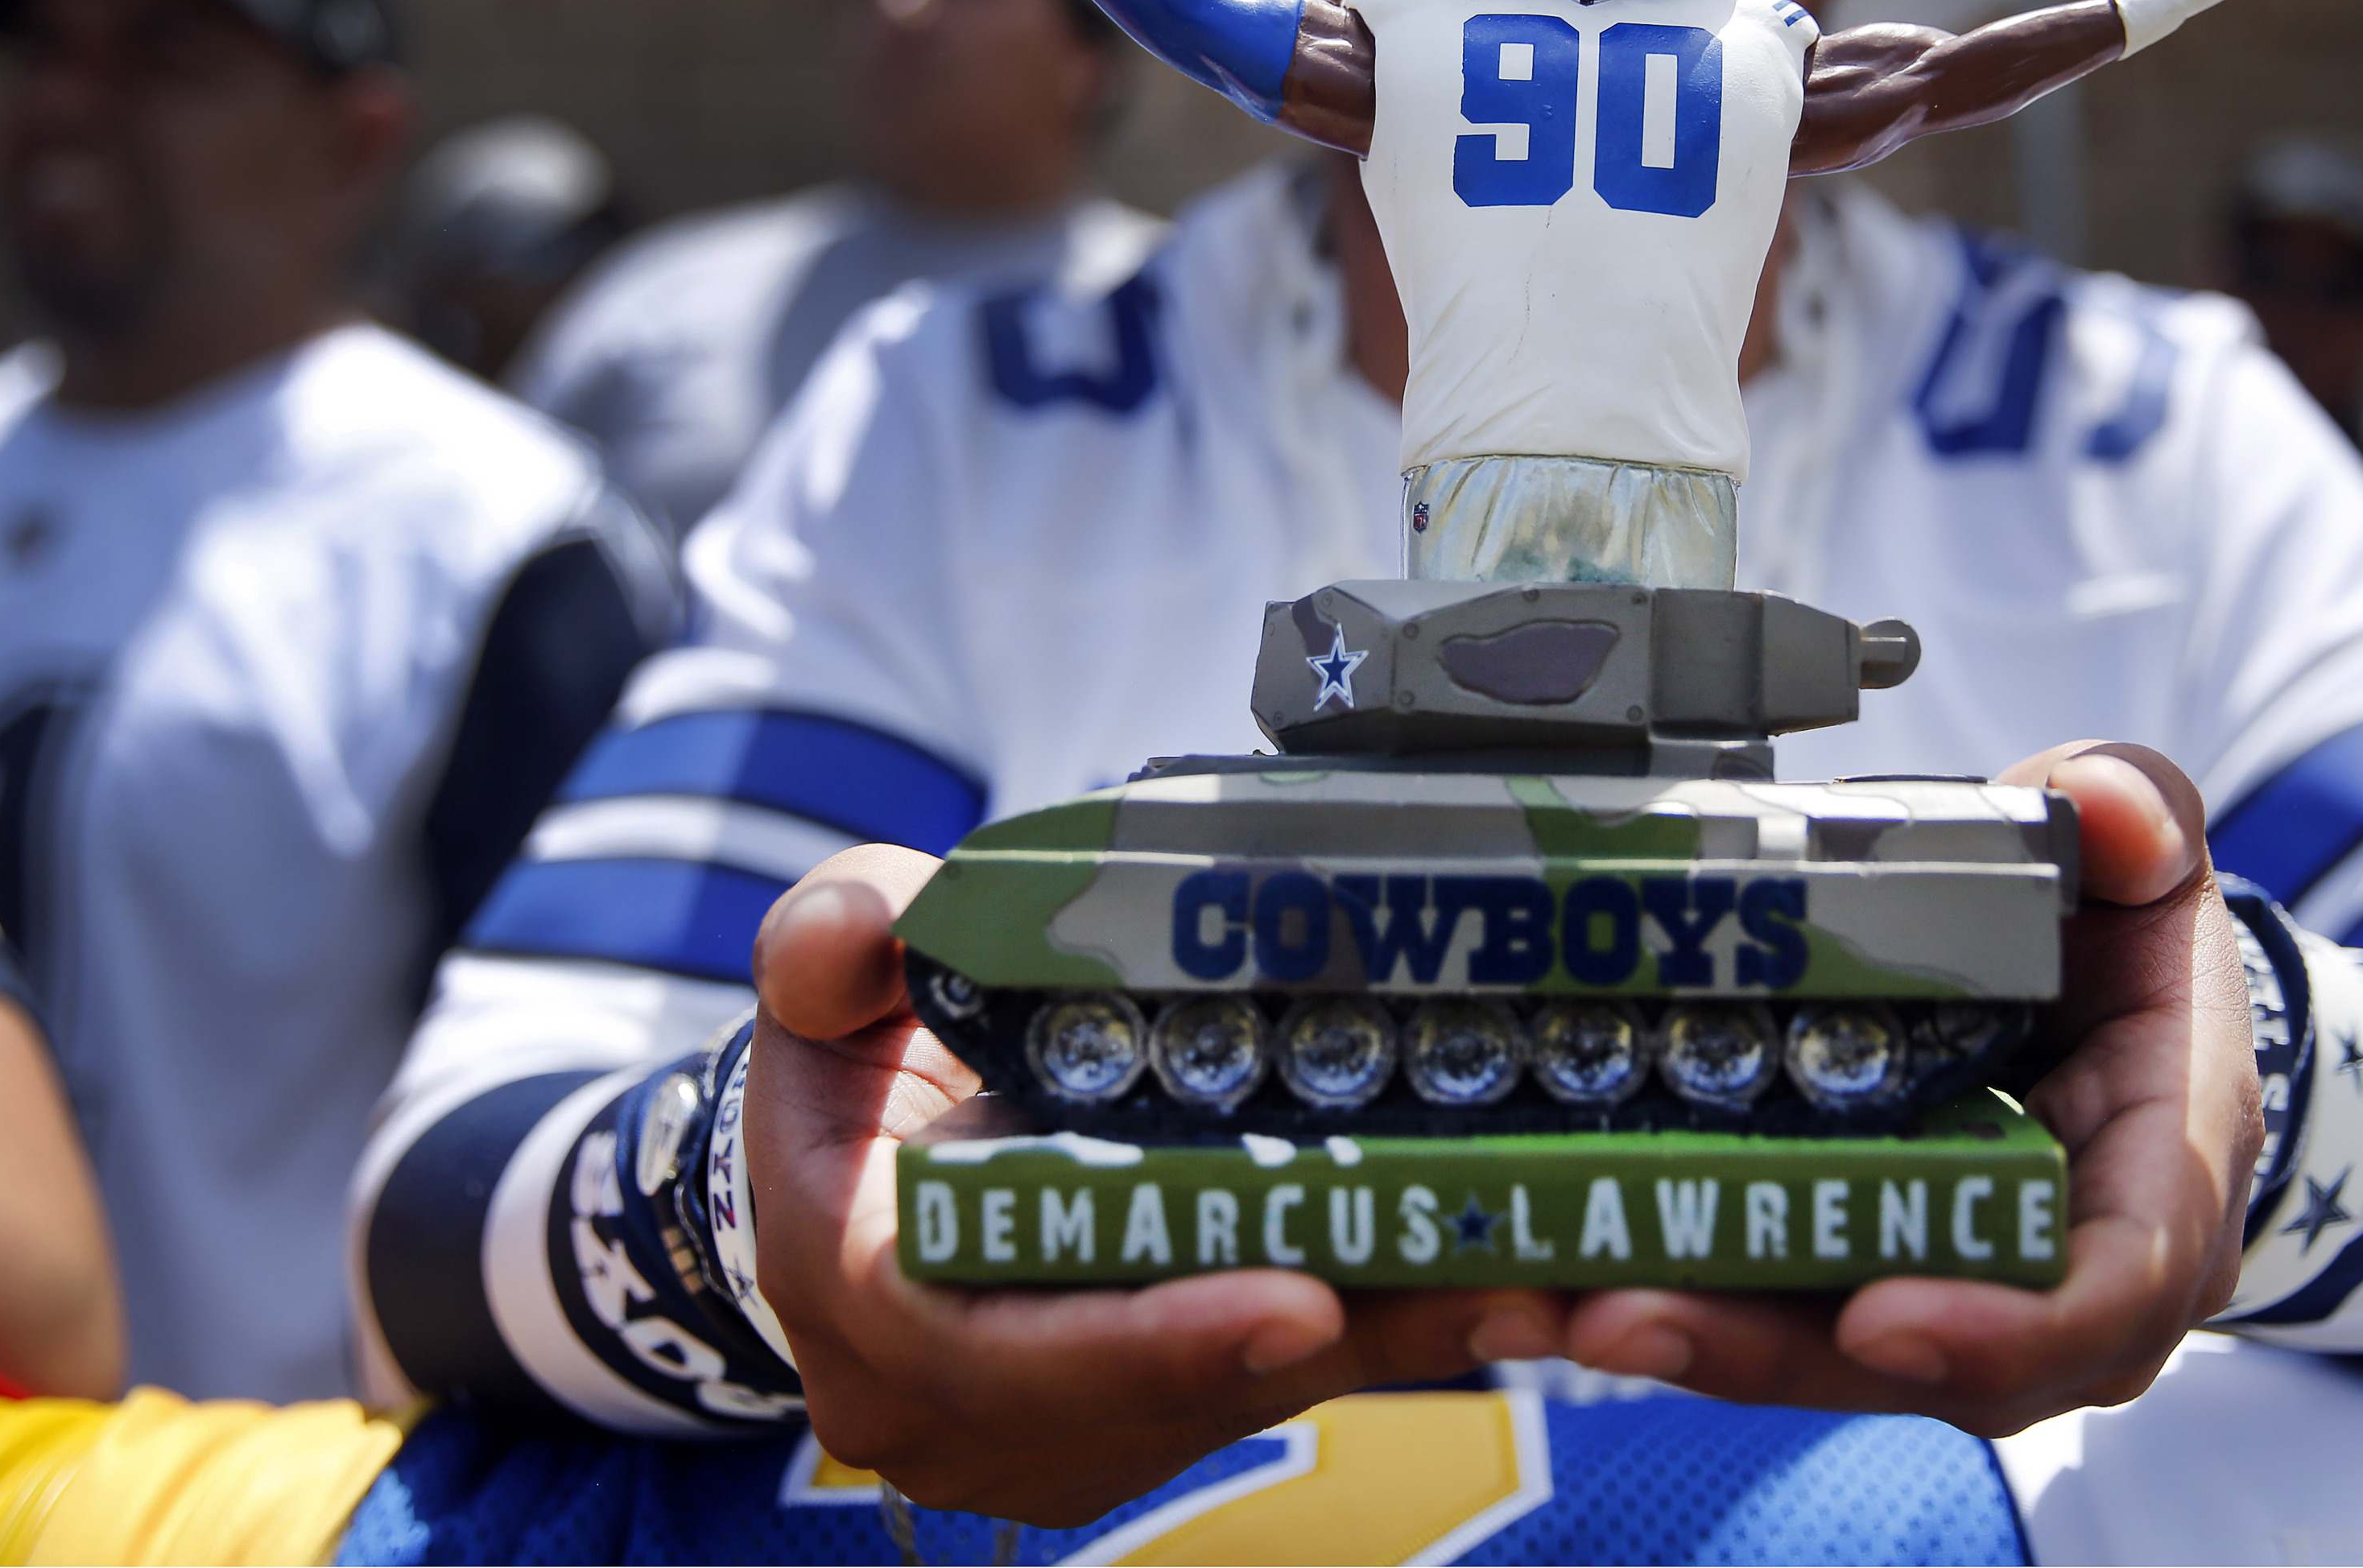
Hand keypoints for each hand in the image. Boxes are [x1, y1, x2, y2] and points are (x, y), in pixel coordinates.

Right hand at [745, 845, 1566, 1521]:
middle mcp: (962, 1404)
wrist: (866, 1165)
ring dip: (1394, 1345)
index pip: (1005, 1352)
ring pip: (1243, 1400)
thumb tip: (855, 931)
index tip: (1296, 1299)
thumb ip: (829, 945)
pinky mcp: (1146, 1419)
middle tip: (1485, 1283)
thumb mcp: (825, 983)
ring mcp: (1058, 1430)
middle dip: (1331, 1346)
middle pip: (1162, 1395)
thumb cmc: (858, 1059)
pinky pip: (1280, 1384)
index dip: (1151, 1339)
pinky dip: (1391, 1334)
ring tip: (1537, 1279)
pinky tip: (1510, 1280)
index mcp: (871, 1299)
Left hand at [1557, 742, 2259, 1436]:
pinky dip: (1671, 1297)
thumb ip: (2135, 816)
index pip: (2111, 1291)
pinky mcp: (1866, 1275)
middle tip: (1624, 1313)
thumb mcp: (2145, 854)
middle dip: (1771, 1348)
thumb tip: (2109, 812)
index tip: (1877, 1316)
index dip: (2001, 1326)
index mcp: (2162, 1179)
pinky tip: (1551, 1274)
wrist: (2108, 999)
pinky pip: (1777, 1314)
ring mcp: (1962, 1294)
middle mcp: (2069, 1282)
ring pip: (1833, 1357)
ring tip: (1554, 1301)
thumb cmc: (2128, 939)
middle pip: (1930, 1361)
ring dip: (1691, 1339)